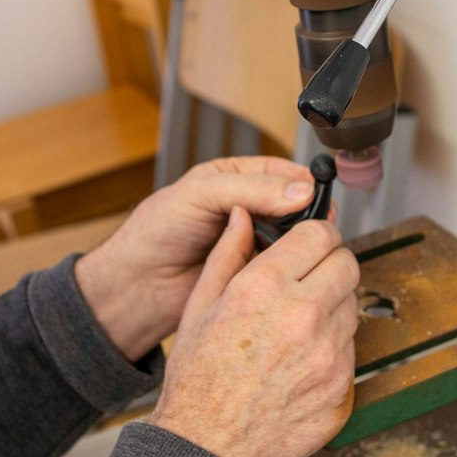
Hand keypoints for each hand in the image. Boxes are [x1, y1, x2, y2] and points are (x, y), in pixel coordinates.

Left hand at [74, 157, 317, 360]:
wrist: (137, 285)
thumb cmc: (156, 232)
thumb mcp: (201, 193)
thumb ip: (251, 189)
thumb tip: (300, 189)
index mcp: (233, 178)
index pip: (281, 172)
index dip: (302, 182)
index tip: (318, 194)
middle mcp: (245, 208)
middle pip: (292, 206)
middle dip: (304, 215)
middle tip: (316, 226)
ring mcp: (249, 241)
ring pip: (289, 238)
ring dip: (296, 243)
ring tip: (300, 248)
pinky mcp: (251, 272)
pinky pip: (279, 266)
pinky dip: (285, 267)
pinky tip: (286, 269)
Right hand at [146, 210, 358, 456]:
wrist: (210, 448)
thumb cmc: (199, 381)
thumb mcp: (200, 306)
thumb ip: (228, 253)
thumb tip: (243, 216)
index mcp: (264, 288)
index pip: (319, 234)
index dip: (315, 234)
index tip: (309, 242)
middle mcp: (302, 315)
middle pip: (348, 264)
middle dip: (331, 265)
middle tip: (311, 277)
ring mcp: (328, 353)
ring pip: (352, 305)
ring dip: (334, 305)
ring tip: (298, 324)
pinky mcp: (342, 384)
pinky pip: (351, 347)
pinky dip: (333, 345)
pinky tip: (302, 357)